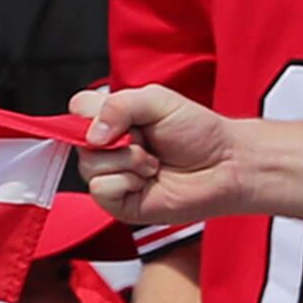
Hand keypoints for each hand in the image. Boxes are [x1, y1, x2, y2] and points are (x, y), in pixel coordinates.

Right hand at [75, 84, 259, 226]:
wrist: (225, 165)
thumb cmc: (198, 132)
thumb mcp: (158, 100)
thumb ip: (119, 105)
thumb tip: (93, 133)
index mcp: (113, 119)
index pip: (77, 110)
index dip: (90, 113)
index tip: (115, 117)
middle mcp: (108, 147)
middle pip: (78, 141)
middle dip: (116, 138)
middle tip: (144, 139)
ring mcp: (112, 175)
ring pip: (89, 166)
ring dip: (127, 161)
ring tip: (152, 162)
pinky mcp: (118, 202)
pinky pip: (100, 189)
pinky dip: (126, 182)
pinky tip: (148, 180)